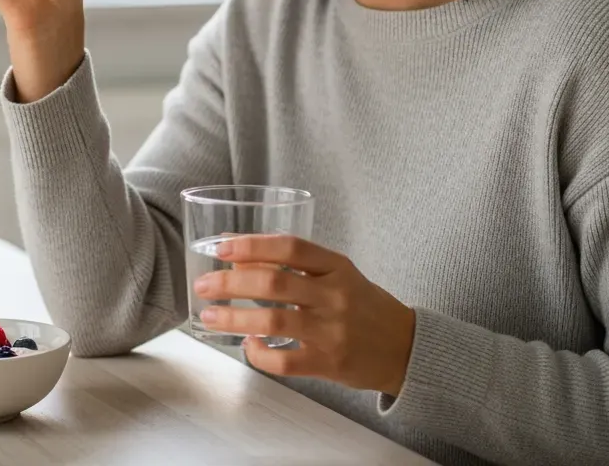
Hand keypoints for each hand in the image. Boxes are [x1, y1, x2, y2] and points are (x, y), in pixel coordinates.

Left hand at [193, 235, 416, 395]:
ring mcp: (332, 331)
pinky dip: (260, 355)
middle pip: (274, 283)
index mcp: (337, 266)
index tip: (222, 248)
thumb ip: (298, 267)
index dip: (252, 245)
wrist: (405, 346)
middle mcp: (335, 295)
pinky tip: (247, 346)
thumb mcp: (339, 274)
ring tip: (210, 317)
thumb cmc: (362, 305)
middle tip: (204, 285)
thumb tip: (240, 262)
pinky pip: (286, 362)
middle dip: (231, 283)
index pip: (290, 248)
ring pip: (274, 321)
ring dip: (235, 318)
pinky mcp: (329, 363)